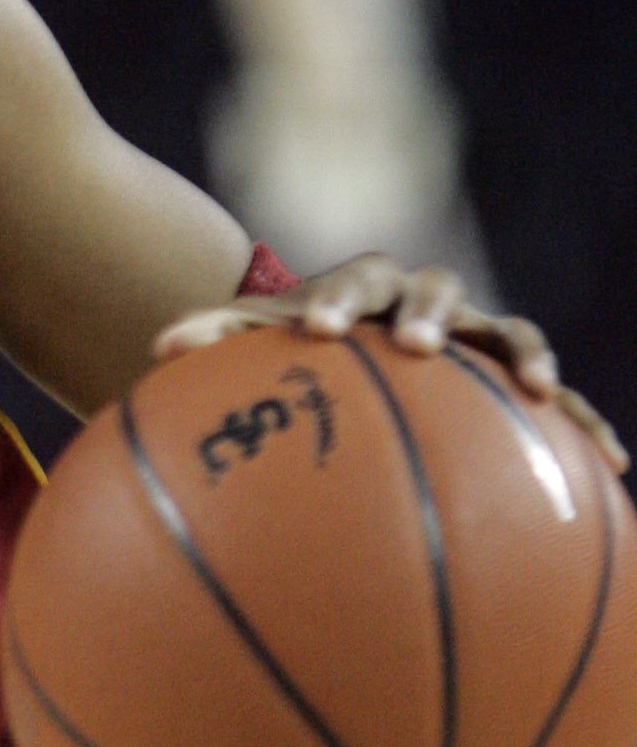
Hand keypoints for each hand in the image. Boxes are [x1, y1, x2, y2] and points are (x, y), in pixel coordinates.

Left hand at [156, 251, 626, 474]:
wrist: (356, 336)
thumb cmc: (298, 347)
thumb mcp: (254, 344)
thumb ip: (212, 339)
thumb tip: (156, 349)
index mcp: (361, 287)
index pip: (351, 281)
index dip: (335, 301)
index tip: (316, 330)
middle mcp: (425, 301)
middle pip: (439, 291)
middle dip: (429, 315)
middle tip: (416, 346)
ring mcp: (478, 336)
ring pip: (513, 332)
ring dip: (526, 355)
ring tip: (537, 390)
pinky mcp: (513, 379)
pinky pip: (558, 399)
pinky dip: (583, 424)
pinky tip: (612, 465)